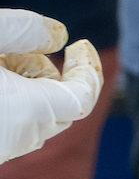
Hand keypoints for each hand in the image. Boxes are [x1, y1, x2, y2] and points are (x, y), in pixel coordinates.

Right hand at [0, 12, 103, 163]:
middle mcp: (18, 138)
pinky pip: (14, 128)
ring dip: (29, 88)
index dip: (88, 68)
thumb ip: (23, 29)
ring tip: (0, 64)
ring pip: (37, 117)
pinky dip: (12, 104)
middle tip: (18, 53)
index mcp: (28, 111)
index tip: (80, 46)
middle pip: (63, 106)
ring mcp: (2, 149)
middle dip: (52, 75)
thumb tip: (59, 36)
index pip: (84, 96)